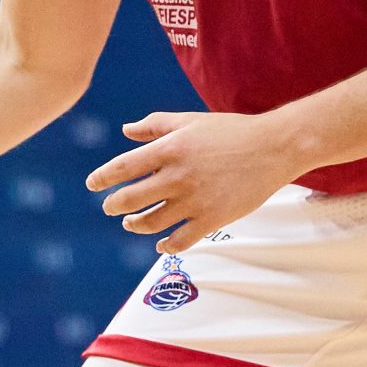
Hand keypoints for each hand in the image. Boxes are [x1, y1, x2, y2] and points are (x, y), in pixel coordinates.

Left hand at [87, 111, 297, 254]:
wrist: (274, 147)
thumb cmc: (230, 131)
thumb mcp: (190, 121)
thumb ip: (155, 125)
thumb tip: (126, 130)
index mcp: (169, 148)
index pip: (123, 167)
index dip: (102, 178)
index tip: (92, 185)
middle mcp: (177, 176)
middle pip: (130, 199)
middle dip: (113, 206)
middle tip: (109, 208)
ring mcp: (194, 200)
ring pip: (151, 222)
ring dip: (135, 225)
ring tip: (130, 223)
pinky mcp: (212, 218)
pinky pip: (180, 240)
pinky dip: (165, 245)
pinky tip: (159, 243)